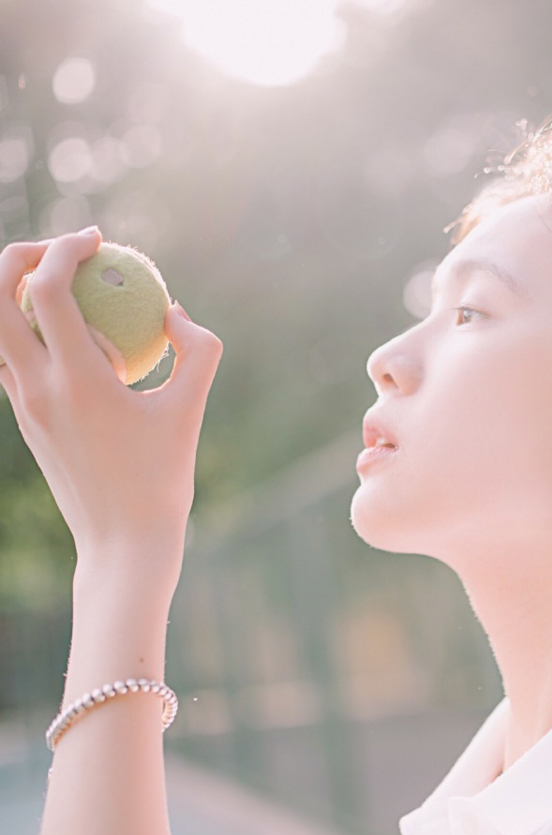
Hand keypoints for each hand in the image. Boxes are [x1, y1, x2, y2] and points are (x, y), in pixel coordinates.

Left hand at [0, 229, 223, 556]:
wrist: (122, 542)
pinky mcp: (23, 419)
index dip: (66, 248)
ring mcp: (21, 404)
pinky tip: (78, 340)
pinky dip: (32, 330)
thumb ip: (197, 350)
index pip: (44, 288)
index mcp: (75, 380)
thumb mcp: (191, 410)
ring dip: (20, 293)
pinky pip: (11, 356)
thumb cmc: (163, 478)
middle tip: (66, 253)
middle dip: (19, 256)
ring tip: (71, 291)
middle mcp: (34, 386)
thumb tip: (174, 310)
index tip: (99, 240)